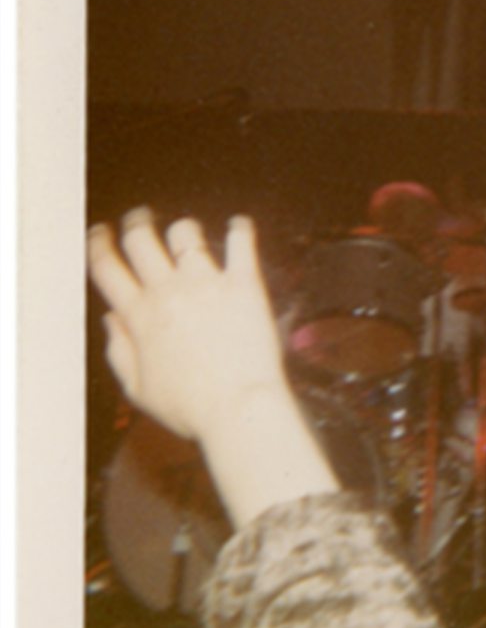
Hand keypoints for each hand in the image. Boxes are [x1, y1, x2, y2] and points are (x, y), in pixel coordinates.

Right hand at [87, 208, 288, 443]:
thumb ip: (120, 350)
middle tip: (141, 219)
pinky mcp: (243, 284)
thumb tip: (112, 317)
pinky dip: (239, 229)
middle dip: (137, 223)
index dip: (99, 244)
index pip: (107, 268)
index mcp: (138, 318)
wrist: (238, 409)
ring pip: (185, 234)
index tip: (101, 232)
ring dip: (183, 230)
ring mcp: (206, 284)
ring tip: (187, 234)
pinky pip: (240, 242)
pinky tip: (238, 225)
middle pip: (141, 240)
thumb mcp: (138, 389)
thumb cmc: (190, 408)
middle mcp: (168, 293)